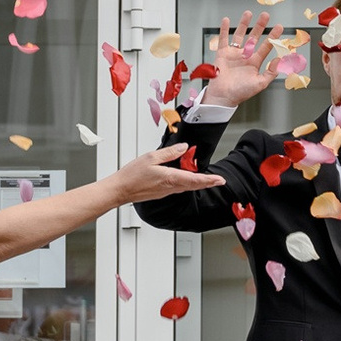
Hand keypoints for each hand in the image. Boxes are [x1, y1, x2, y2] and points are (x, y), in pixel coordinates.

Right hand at [110, 145, 226, 202]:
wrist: (120, 190)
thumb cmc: (132, 175)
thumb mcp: (151, 157)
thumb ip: (169, 152)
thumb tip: (183, 148)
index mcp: (170, 178)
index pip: (195, 180)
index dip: (209, 180)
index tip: (219, 180)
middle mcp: (171, 187)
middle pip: (193, 185)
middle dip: (207, 182)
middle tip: (218, 180)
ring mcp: (166, 191)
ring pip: (186, 187)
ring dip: (197, 182)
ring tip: (206, 178)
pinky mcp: (162, 193)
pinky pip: (178, 187)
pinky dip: (186, 183)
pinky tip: (185, 178)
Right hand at [201, 13, 280, 106]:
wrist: (223, 97)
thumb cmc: (240, 93)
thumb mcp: (260, 83)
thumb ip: (271, 72)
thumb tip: (280, 60)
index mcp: (255, 63)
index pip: (266, 47)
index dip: (273, 37)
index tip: (279, 27)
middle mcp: (245, 56)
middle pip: (254, 37)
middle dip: (260, 26)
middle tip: (265, 15)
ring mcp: (234, 54)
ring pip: (239, 35)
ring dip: (244, 24)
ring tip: (248, 13)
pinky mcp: (222, 54)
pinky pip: (223, 39)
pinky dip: (224, 29)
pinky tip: (226, 20)